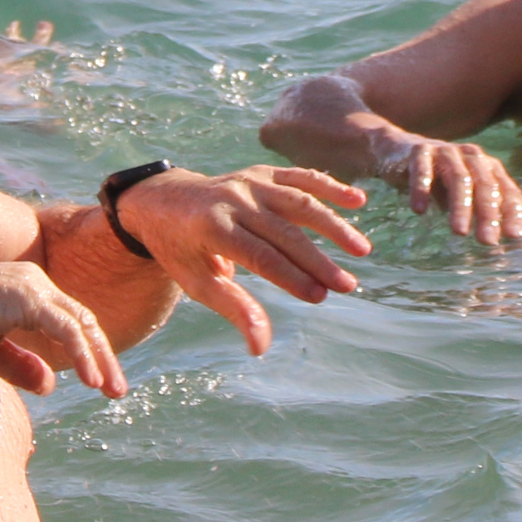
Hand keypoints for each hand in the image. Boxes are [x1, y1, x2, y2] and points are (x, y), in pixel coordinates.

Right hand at [0, 259, 126, 401]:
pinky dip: (83, 357)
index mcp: (26, 289)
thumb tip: (51, 386)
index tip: (96, 382)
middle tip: (116, 391)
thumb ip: (20, 364)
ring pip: (81, 325)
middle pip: (82, 321)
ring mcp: (34, 287)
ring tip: (111, 392)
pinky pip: (68, 330)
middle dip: (103, 357)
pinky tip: (91, 382)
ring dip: (100, 360)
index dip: (85, 351)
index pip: (67, 320)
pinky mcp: (29, 299)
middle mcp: (35, 282)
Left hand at [119, 165, 370, 353]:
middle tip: (348, 286)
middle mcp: (233, 199)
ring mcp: (249, 182)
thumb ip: (234, 309)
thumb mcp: (197, 283)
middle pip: (284, 232)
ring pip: (299, 201)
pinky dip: (329, 186)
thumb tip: (261, 348)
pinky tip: (358, 201)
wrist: (161, 201)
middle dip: (317, 260)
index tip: (319, 297)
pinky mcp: (261, 173)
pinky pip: (299, 177)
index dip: (291, 277)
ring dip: (333, 224)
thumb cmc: (181, 250)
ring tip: (361, 250)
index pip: (261, 256)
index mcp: (212, 228)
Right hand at [374, 131, 521, 245]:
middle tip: (488, 241)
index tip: (516, 237)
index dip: (513, 213)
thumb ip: (481, 210)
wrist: (397, 151)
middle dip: (488, 214)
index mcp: (487, 166)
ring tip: (459, 232)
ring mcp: (445, 151)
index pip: (506, 190)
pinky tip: (420, 210)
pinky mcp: (419, 151)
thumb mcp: (463, 195)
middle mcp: (471, 156)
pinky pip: (422, 169)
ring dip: (460, 206)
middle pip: (485, 184)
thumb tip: (500, 240)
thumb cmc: (438, 178)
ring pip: (458, 177)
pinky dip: (421, 188)